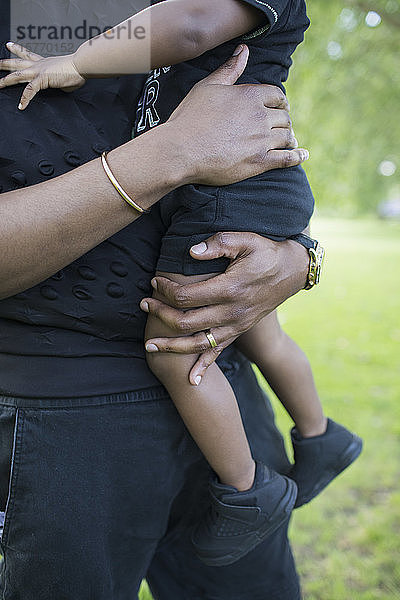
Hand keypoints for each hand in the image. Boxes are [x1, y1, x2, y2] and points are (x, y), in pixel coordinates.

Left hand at [0, 42, 85, 108]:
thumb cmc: (78, 70)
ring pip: (17, 75)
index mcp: (43, 62)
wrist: (80, 65)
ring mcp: (38, 71)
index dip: (17, 49)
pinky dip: (25, 99)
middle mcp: (38, 65)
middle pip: (16, 63)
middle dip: (4, 63)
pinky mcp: (42, 79)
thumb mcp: (65, 77)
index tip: (8, 45)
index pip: (27, 55)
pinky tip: (21, 106)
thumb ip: (59, 82)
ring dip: (5, 80)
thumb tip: (61, 87)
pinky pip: (30, 90)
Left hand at [140, 232, 308, 383]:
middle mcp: (232, 312)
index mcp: (230, 289)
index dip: (166, 291)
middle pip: (187, 322)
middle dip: (160, 315)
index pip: (187, 296)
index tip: (154, 282)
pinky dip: (204, 367)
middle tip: (143, 305)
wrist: (292, 271)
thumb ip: (219, 243)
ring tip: (149, 346)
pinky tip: (191, 381)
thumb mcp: (246, 240)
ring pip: (198, 344)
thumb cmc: (266, 252)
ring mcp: (235, 325)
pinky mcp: (239, 331)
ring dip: (172, 346)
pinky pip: (219, 353)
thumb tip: (191, 252)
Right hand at [164, 44, 308, 186]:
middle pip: (284, 117)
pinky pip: (287, 159)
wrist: (182, 150)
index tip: (281, 106)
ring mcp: (261, 141)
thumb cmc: (190, 118)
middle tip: (283, 126)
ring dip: (289, 138)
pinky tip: (303, 154)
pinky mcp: (260, 162)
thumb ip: (229, 69)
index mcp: (250, 96)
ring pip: (286, 137)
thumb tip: (244, 50)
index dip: (280, 101)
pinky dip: (298, 156)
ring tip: (289, 140)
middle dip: (284, 121)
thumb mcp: (208, 87)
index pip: (276, 95)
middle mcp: (260, 116)